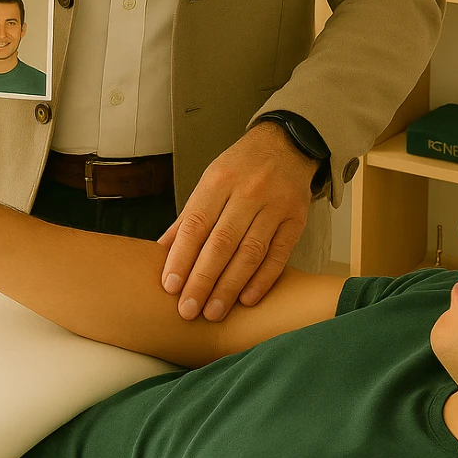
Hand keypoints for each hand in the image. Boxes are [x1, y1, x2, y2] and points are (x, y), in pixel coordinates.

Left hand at [157, 121, 314, 321]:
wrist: (286, 145)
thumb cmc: (240, 168)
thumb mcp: (210, 182)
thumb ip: (189, 218)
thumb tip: (160, 253)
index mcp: (219, 180)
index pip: (196, 224)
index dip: (181, 257)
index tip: (169, 287)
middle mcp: (248, 191)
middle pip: (221, 243)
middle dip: (202, 280)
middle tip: (188, 311)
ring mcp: (275, 205)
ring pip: (250, 252)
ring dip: (229, 287)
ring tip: (213, 312)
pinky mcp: (297, 219)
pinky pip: (279, 254)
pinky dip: (262, 280)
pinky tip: (246, 300)